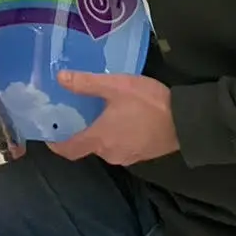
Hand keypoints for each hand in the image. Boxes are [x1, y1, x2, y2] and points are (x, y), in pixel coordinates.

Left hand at [47, 72, 179, 165]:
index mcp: (99, 139)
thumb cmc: (147, 103)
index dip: (56, 145)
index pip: (69, 150)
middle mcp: (110, 154)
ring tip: (99, 114)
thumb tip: (60, 78)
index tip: (49, 136)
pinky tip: (122, 120)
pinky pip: (122, 147)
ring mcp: (128, 157)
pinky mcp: (143, 155)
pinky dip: (116, 137)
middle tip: (77, 114)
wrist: (186, 121)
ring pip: (106, 147)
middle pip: (88, 147)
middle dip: (81, 133)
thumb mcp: (115, 86)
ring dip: (100, 134)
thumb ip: (86, 83)